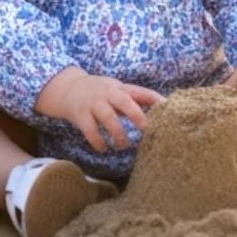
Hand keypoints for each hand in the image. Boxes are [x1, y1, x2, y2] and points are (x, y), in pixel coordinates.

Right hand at [35, 66, 161, 155]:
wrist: (67, 88)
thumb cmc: (100, 93)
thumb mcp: (116, 90)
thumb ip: (135, 100)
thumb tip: (161, 113)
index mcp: (119, 88)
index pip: (140, 91)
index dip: (155, 99)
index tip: (169, 109)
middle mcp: (107, 93)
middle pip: (124, 101)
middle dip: (136, 115)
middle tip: (147, 130)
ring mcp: (93, 104)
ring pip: (108, 117)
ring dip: (118, 133)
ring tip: (123, 145)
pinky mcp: (80, 115)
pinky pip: (90, 130)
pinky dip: (98, 141)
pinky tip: (104, 148)